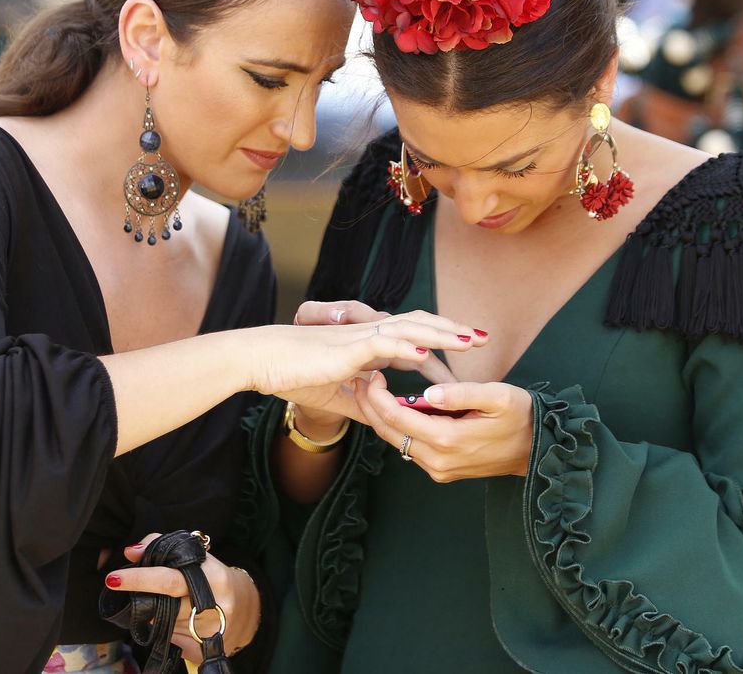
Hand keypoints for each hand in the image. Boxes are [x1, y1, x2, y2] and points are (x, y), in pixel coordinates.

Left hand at [104, 535, 258, 660]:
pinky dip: (164, 627)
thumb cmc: (215, 579)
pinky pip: (170, 637)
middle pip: (164, 600)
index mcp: (214, 576)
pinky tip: (174, 619)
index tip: (115, 576)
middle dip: (138, 589)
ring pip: (163, 621)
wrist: (248, 610)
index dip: (141, 576)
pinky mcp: (202, 648)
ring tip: (165, 601)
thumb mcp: (198, 558)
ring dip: (153, 611)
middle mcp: (213, 604)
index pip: (169, 576)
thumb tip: (132, 551)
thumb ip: (166, 548)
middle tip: (114, 581)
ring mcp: (208, 630)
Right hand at [270, 302, 480, 425]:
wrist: (261, 360)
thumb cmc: (293, 374)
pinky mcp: (347, 349)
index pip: (412, 342)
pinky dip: (407, 348)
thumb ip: (368, 403)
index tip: (463, 357)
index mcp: (367, 345)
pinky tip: (427, 355)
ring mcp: (359, 339)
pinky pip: (383, 345)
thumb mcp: (339, 396)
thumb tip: (391, 416)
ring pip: (409, 330)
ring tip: (469, 340)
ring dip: (441, 334)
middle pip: (419, 327)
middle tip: (482, 337)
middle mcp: (368, 336)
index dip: (438, 348)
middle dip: (452, 331)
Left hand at [353, 371, 533, 481]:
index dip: (377, 395)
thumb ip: (461, 393)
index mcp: (448, 440)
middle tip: (359, 380)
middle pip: (389, 432)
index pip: (396, 417)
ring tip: (370, 390)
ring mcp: (439, 469)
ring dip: (381, 417)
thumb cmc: (522, 417)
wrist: (539, 450)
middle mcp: (438, 460)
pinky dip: (397, 427)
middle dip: (370, 406)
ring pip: (397, 442)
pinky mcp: (442, 471)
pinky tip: (394, 407)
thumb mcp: (498, 396)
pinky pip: (411, 448)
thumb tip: (426, 393)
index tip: (370, 373)